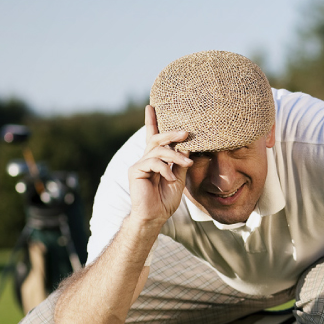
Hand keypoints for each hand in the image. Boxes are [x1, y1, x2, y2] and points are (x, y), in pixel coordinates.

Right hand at [128, 105, 192, 226]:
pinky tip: (170, 178)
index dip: (152, 121)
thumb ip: (181, 163)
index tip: (151, 106)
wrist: (155, 216)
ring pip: (158, 150)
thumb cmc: (166, 199)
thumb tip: (188, 147)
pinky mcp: (135, 170)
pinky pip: (153, 162)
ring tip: (186, 163)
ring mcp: (139, 164)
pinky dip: (165, 169)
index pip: (153, 137)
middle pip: (157, 139)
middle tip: (186, 132)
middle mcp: (146, 158)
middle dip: (171, 133)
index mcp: (156, 159)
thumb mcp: (179, 178)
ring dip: (175, 155)